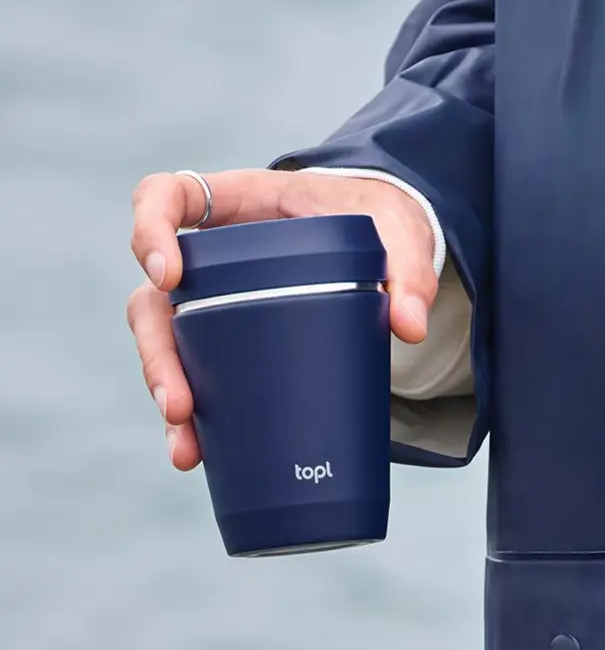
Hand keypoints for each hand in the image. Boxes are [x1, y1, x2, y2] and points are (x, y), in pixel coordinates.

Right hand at [127, 169, 437, 469]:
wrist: (381, 243)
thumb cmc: (375, 219)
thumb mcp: (397, 229)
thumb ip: (408, 268)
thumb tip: (408, 327)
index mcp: (236, 205)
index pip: (164, 197)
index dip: (149, 231)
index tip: (168, 277)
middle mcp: (209, 255)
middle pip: (151, 297)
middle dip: (157, 354)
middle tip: (179, 403)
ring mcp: (213, 300)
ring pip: (165, 344)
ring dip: (167, 395)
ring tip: (188, 447)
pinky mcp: (229, 338)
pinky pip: (196, 372)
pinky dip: (195, 416)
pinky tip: (199, 453)